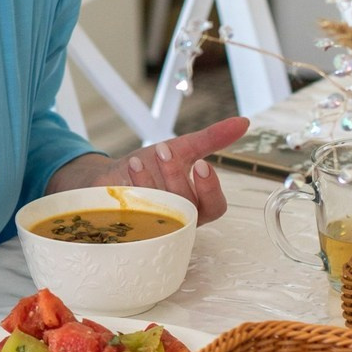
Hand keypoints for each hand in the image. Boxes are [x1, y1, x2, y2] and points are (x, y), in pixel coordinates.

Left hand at [48, 116, 249, 225]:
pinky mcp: (130, 229)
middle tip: (163, 150)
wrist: (109, 178)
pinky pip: (132, 219)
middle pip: (186, 207)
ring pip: (159, 213)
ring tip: (137, 160)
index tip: (202, 164)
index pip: (215, 206)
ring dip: (148, 183)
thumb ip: (210, 139)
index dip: (211, 188)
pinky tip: (123, 179)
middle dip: (175, 177)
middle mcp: (178, 219)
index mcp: (196, 205)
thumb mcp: (181, 149)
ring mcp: (154, 227)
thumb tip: (243, 123)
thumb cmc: (149, 168)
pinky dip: (128, 196)